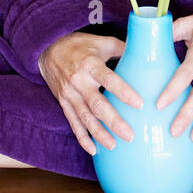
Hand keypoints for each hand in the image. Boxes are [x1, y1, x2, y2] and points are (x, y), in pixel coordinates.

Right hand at [38, 31, 143, 156]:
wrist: (47, 49)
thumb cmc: (79, 45)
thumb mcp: (100, 41)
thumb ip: (122, 48)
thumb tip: (146, 54)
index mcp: (90, 64)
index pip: (109, 80)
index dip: (123, 92)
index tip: (140, 104)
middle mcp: (78, 81)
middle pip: (97, 105)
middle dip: (113, 122)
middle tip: (130, 135)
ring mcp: (69, 94)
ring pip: (85, 118)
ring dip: (99, 134)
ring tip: (114, 146)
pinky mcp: (63, 103)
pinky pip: (73, 123)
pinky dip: (82, 138)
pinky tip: (94, 150)